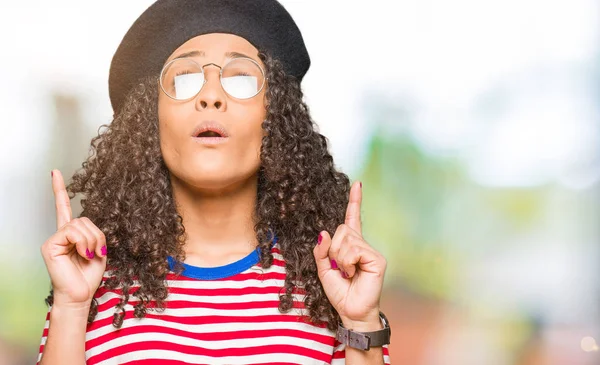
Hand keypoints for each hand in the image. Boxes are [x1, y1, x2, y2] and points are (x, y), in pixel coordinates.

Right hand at [40, 169, 106, 306]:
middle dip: (96, 235)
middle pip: (84, 219)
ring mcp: (54, 239)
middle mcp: (61, 234)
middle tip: (95, 253)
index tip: (55, 172)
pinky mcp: (50, 245)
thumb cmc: (89, 275)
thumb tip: (84, 226)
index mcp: (72, 234)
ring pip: (80, 224)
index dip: (60, 190)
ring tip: (88, 255)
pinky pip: (72, 232)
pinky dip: (83, 242)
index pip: (64, 207)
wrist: (80, 295)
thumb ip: (93, 233)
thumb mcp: (98, 250)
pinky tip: (82, 255)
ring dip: (92, 240)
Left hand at [313, 181, 386, 327]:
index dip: (354, 201)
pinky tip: (353, 273)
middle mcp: (362, 244)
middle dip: (333, 249)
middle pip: (342, 229)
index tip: (357, 184)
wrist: (351, 311)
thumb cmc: (340, 292)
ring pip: (346, 239)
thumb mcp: (322, 269)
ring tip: (346, 272)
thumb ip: (321, 251)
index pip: (352, 218)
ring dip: (339, 258)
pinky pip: (354, 249)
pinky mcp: (376, 258)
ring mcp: (370, 251)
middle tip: (338, 267)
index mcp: (350, 245)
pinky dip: (347, 261)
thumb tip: (324, 233)